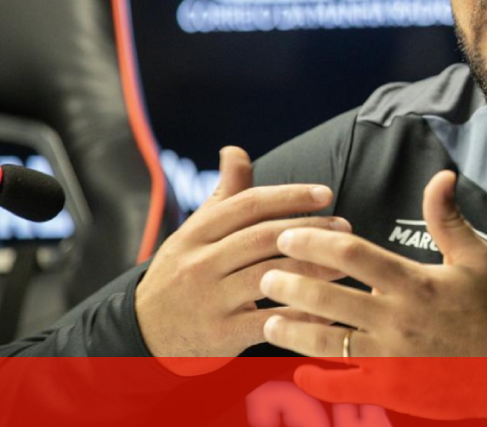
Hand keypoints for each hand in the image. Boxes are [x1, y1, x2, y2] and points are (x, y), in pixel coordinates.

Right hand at [135, 146, 350, 374]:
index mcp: (196, 232)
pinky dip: (299, 316)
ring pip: (267, 277)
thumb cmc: (181, 273)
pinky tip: (326, 310)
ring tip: (344, 266)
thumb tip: (235, 150)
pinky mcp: (218, 335)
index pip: (248, 205)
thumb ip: (224, 194)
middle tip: (345, 227)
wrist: (141, 333)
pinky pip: (267, 323)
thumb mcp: (195, 232)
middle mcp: (199, 262)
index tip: (326, 194)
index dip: (289, 196)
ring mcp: (207, 300)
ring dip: (311, 270)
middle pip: (261, 238)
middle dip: (309, 231)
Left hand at [259, 170, 486, 419]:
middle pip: (329, 298)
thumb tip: (440, 175)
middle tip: (265, 276)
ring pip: (328, 343)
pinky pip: (345, 384)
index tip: (288, 235)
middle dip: (290, 284)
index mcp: (415, 281)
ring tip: (270, 320)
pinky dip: (319, 380)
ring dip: (293, 332)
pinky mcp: (393, 387)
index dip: (314, 242)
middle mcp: (398, 318)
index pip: (353, 254)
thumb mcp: (476, 257)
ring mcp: (393, 356)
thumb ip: (448, 218)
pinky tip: (300, 371)